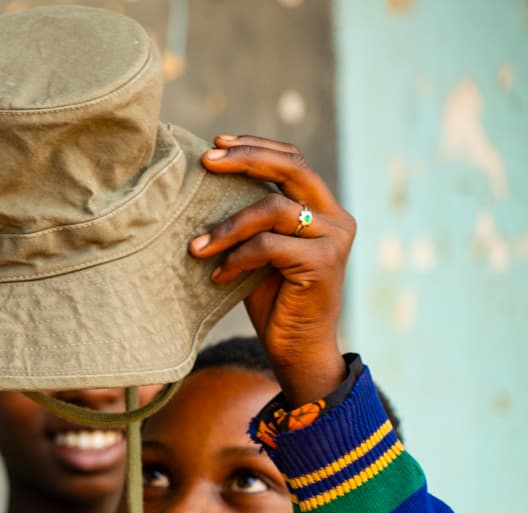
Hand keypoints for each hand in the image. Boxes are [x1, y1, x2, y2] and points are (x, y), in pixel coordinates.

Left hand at [190, 135, 353, 403]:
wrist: (297, 350)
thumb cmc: (273, 302)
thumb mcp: (260, 253)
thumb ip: (252, 222)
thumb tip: (208, 187)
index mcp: (322, 208)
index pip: (293, 161)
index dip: (256, 147)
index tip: (217, 144)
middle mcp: (336, 217)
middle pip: (292, 168)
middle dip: (246, 159)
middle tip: (206, 161)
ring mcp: (333, 238)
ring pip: (274, 209)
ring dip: (227, 226)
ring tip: (195, 247)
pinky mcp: (323, 263)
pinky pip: (269, 246)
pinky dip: (237, 258)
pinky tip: (217, 276)